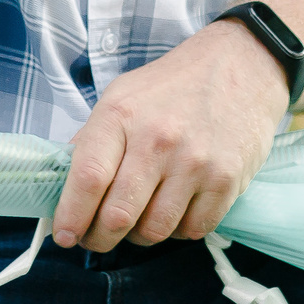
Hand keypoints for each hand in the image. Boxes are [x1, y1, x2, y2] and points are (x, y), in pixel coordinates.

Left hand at [51, 19, 291, 250]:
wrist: (243, 65)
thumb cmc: (175, 85)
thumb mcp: (122, 95)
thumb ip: (92, 138)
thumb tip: (61, 184)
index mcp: (122, 114)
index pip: (88, 179)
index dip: (71, 216)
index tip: (65, 235)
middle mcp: (158, 139)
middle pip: (117, 216)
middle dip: (100, 238)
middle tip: (98, 238)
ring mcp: (196, 161)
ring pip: (154, 231)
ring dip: (141, 235)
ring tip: (141, 217)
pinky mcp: (227, 179)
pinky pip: (192, 230)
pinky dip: (179, 229)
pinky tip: (177, 208)